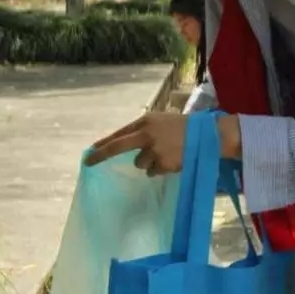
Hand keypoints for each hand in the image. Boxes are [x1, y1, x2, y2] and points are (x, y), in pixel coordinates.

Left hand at [86, 113, 241, 174]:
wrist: (206, 136)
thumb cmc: (182, 128)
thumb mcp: (160, 122)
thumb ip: (143, 131)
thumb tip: (122, 144)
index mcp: (145, 122)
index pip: (118, 134)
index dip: (103, 144)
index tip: (89, 153)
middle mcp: (146, 135)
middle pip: (117, 147)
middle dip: (101, 155)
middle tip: (88, 162)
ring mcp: (154, 150)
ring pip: (139, 164)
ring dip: (148, 162)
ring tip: (165, 154)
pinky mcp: (162, 164)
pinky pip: (152, 171)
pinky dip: (159, 169)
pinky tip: (172, 160)